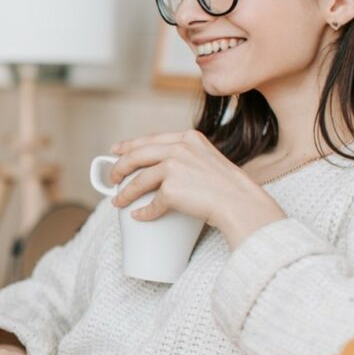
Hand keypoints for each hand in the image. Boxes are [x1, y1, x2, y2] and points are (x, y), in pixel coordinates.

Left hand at [108, 129, 285, 247]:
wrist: (241, 203)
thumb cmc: (229, 188)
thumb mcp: (209, 159)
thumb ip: (188, 158)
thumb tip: (162, 171)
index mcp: (189, 138)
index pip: (151, 138)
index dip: (129, 144)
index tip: (115, 150)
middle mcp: (180, 148)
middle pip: (137, 155)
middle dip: (119, 167)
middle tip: (112, 178)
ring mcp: (174, 167)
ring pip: (139, 180)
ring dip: (125, 193)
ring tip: (118, 201)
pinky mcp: (172, 188)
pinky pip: (151, 203)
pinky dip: (143, 212)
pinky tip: (139, 216)